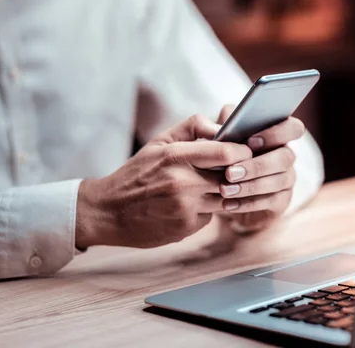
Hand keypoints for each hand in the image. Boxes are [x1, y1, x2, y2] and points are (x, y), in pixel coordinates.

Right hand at [75, 115, 252, 248]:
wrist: (107, 212)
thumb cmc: (136, 173)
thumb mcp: (159, 142)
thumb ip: (192, 127)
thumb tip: (222, 127)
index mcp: (175, 156)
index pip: (226, 152)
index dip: (243, 152)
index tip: (247, 151)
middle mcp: (182, 183)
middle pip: (231, 177)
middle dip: (237, 173)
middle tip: (236, 170)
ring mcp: (185, 208)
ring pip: (225, 198)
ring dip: (222, 193)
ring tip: (205, 187)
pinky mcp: (186, 228)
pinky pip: (210, 216)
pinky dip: (205, 211)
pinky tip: (187, 207)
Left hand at [216, 105, 305, 232]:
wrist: (224, 190)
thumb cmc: (226, 155)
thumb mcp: (224, 135)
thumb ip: (227, 122)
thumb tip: (226, 124)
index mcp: (278, 134)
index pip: (293, 128)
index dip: (276, 133)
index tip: (250, 142)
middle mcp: (287, 155)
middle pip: (285, 157)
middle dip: (257, 166)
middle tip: (230, 172)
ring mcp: (287, 179)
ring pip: (278, 181)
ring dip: (250, 186)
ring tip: (225, 190)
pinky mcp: (281, 201)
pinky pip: (270, 202)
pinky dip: (247, 203)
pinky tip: (228, 204)